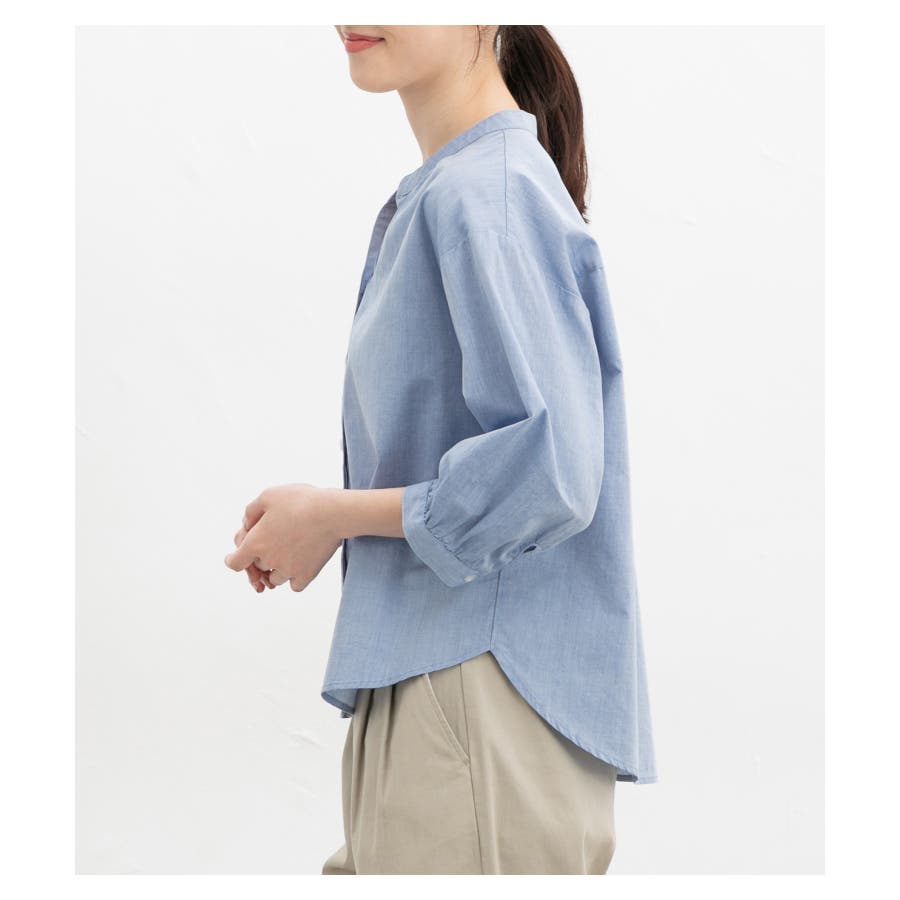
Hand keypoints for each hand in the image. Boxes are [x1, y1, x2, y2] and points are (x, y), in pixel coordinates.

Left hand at [224, 483, 343, 591]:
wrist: (333, 512)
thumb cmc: (301, 501)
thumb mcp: (269, 496)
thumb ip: (250, 512)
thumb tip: (246, 525)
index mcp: (256, 543)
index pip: (234, 563)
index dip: (233, 559)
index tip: (235, 557)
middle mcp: (270, 560)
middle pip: (257, 567)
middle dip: (260, 556)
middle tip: (273, 541)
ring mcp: (289, 570)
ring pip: (274, 578)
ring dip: (276, 569)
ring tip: (287, 553)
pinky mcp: (307, 574)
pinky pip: (294, 585)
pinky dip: (294, 578)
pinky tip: (298, 566)